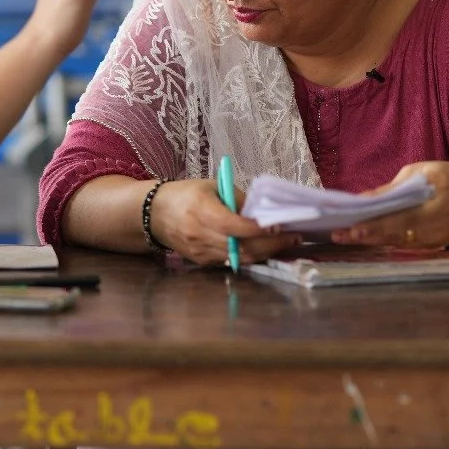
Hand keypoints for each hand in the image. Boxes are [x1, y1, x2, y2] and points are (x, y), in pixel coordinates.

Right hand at [150, 178, 300, 265]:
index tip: (280, 226)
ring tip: (284, 243)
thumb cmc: (185, 194)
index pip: (234, 226)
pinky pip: (231, 261)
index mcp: (201, 211)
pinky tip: (263, 248)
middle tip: (294, 237)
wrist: (154, 214)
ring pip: (240, 258)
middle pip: (242, 247)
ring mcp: (200, 252)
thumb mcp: (211, 186)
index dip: (259, 229)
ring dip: (265, 252)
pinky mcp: (202, 261)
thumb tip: (263, 211)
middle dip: (272, 244)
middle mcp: (200, 234)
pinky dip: (250, 256)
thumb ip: (237, 198)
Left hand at [329, 161, 448, 247]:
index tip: (351, 225)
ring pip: (397, 242)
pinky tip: (365, 239)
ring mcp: (434, 239)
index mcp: (433, 199)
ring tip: (345, 237)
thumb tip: (365, 199)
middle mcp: (434, 224)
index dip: (374, 222)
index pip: (398, 214)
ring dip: (371, 240)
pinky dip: (385, 242)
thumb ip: (394, 187)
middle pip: (394, 232)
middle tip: (339, 235)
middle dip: (365, 235)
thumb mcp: (424, 171)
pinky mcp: (433, 245)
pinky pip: (405, 245)